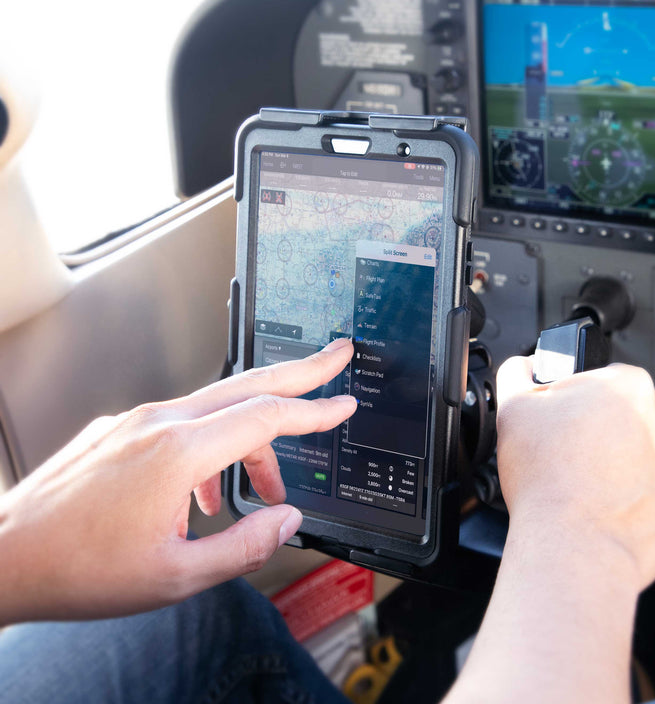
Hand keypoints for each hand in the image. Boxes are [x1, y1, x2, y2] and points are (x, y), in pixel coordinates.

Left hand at [0, 338, 354, 624]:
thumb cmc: (78, 568)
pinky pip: (182, 425)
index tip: (343, 403)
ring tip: (262, 487)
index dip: (315, 410)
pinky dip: (210, 447)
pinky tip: (201, 493)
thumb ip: (245, 546)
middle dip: (301, 371)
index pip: (267, 416)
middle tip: (335, 357)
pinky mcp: (119, 428)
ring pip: (216, 411)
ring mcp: (136, 420)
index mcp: (178, 452)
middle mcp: (159, 422)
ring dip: (250, 440)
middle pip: (249, 384)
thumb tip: (286, 520)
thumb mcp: (176, 575)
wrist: (4, 556)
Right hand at [495, 358, 654, 590]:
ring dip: (613, 464)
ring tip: (577, 483)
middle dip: (594, 430)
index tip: (554, 419)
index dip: (569, 398)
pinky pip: (650, 495)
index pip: (598, 378)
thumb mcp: (513, 406)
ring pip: (639, 455)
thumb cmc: (549, 478)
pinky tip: (598, 507)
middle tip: (561, 452)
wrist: (575, 548)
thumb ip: (518, 373)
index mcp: (629, 385)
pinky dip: (628, 499)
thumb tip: (523, 367)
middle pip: (622, 416)